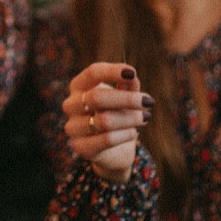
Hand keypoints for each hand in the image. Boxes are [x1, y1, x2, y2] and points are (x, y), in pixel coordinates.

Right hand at [62, 62, 153, 182]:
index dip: (112, 72)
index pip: (92, 73)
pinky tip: (135, 132)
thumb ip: (128, 85)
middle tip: (149, 101)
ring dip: (130, 119)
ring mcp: (73, 127)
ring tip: (145, 118)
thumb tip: (132, 76)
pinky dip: (125, 134)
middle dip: (126, 99)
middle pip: (97, 97)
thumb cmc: (117, 114)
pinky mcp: (80, 147)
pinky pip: (107, 139)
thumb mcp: (124, 96)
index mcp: (79, 86)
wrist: (114, 148)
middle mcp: (71, 105)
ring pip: (104, 120)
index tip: (132, 73)